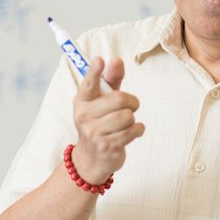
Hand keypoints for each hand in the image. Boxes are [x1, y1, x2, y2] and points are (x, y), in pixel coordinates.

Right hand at [69, 56, 144, 185]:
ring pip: (128, 116)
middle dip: (132, 102)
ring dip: (133, 119)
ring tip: (125, 124)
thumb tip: (116, 60)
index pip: (89, 83)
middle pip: (120, 99)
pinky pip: (133, 131)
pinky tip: (131, 132)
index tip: (99, 60)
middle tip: (131, 107)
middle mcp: (84, 116)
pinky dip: (137, 130)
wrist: (91, 159)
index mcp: (82, 101)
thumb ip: (110, 80)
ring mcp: (94, 132)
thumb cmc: (100, 122)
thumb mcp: (102, 100)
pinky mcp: (107, 146)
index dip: (95, 71)